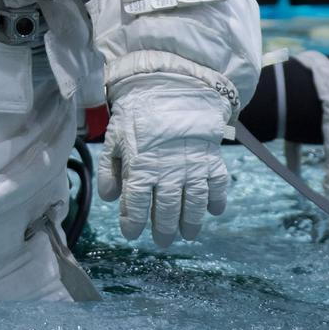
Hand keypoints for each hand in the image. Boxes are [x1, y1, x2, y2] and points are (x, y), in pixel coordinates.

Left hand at [97, 75, 229, 247]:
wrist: (170, 88)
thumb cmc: (138, 113)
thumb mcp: (115, 138)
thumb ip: (110, 169)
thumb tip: (110, 198)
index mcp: (141, 168)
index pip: (137, 205)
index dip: (133, 223)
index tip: (131, 234)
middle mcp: (168, 173)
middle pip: (167, 210)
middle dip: (163, 228)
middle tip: (162, 241)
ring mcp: (193, 167)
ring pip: (193, 204)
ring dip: (191, 222)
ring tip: (188, 234)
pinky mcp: (211, 159)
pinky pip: (218, 185)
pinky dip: (217, 200)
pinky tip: (214, 210)